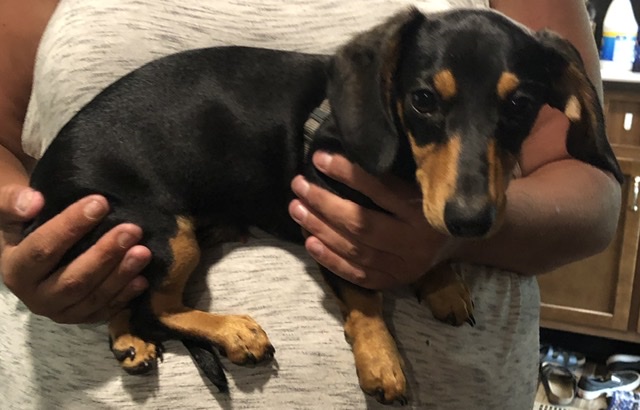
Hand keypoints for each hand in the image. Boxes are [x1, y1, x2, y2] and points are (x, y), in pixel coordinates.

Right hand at [0, 184, 150, 323]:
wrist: (33, 249)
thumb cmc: (24, 224)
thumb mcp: (8, 208)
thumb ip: (13, 202)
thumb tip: (34, 201)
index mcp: (15, 270)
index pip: (43, 249)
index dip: (71, 226)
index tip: (101, 203)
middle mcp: (35, 298)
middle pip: (74, 280)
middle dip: (105, 254)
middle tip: (133, 229)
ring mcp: (60, 312)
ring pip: (93, 297)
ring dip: (121, 275)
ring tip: (144, 252)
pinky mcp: (82, 318)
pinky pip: (105, 311)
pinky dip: (125, 296)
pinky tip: (143, 279)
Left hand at [288, 152, 455, 289]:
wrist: (463, 240)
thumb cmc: (435, 203)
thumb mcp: (424, 183)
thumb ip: (392, 175)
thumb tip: (342, 157)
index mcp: (426, 209)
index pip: (380, 189)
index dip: (347, 174)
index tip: (320, 158)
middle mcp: (415, 241)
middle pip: (361, 223)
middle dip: (324, 204)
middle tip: (299, 186)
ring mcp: (404, 266)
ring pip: (355, 249)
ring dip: (320, 229)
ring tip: (296, 209)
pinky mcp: (394, 281)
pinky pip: (357, 274)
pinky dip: (331, 259)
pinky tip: (309, 242)